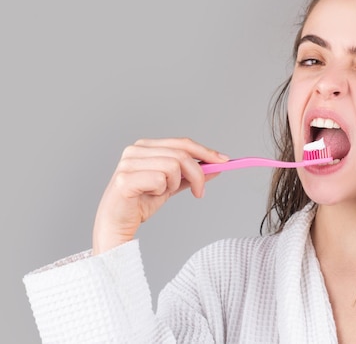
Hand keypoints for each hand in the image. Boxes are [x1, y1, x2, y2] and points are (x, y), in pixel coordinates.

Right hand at [92, 138, 228, 254]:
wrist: (116, 226)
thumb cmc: (139, 203)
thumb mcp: (171, 186)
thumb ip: (189, 175)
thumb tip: (215, 167)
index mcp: (146, 147)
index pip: (182, 143)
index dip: (205, 151)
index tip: (224, 161)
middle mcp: (135, 150)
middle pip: (181, 154)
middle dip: (197, 174)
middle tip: (200, 192)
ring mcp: (128, 163)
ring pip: (173, 166)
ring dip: (174, 185)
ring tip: (161, 193)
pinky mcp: (124, 179)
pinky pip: (160, 179)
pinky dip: (161, 191)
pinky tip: (149, 197)